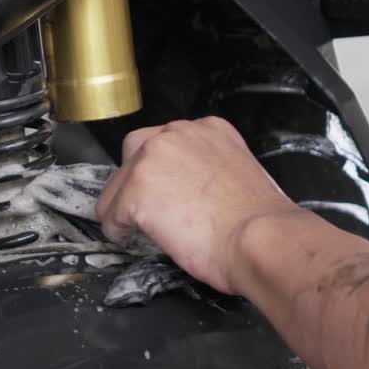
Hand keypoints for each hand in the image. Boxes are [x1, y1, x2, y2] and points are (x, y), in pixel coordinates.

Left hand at [96, 117, 297, 293]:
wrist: (259, 239)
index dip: (161, 171)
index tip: (163, 190)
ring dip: (122, 207)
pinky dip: (116, 229)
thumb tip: (190, 188)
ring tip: (134, 229)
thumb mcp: (239, 174)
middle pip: (134, 152)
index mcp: (208, 129)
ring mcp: (153, 158)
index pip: (167, 142)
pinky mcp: (136, 188)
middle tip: (146, 208)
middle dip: (135, 181)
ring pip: (117, 184)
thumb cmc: (257, 221)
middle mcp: (177, 134)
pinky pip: (109, 211)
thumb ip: (209, 168)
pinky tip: (129, 238)